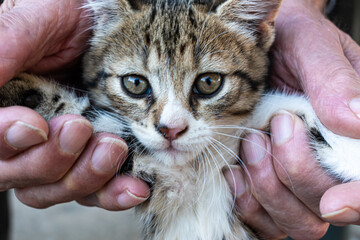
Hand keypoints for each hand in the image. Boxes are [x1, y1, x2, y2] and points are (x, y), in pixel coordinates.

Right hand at [0, 0, 149, 209]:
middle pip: (20, 174)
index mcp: (2, 106)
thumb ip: (7, 48)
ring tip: (113, 148)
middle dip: (50, 159)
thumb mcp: (34, 23)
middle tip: (80, 129)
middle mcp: (25, 137)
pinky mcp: (92, 160)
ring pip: (58, 187)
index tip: (32, 125)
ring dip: (86, 176)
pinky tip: (134, 187)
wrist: (107, 27)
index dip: (4, 141)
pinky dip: (114, 192)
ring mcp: (61, 152)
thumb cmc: (65, 20)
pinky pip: (97, 190)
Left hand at [226, 0, 359, 237]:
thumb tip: (357, 122)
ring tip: (250, 143)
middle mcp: (330, 164)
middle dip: (294, 176)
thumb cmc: (292, 44)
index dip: (357, 201)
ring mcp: (297, 178)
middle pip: (326, 208)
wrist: (257, 47)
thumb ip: (334, 82)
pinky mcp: (267, 184)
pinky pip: (263, 219)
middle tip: (272, 130)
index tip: (332, 203)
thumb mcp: (313, 49)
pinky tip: (234, 171)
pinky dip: (246, 202)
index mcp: (355, 135)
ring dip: (266, 189)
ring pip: (294, 220)